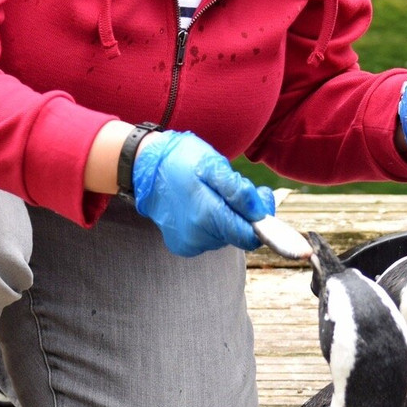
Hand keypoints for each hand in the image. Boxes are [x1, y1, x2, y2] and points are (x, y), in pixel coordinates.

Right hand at [132, 131, 275, 256]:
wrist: (144, 167)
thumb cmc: (181, 160)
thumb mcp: (213, 165)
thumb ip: (239, 191)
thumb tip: (260, 215)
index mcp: (207, 217)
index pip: (250, 237)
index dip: (262, 220)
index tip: (261, 196)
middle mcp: (198, 238)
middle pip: (239, 235)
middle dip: (242, 213)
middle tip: (231, 186)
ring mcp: (188, 244)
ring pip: (225, 236)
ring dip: (227, 217)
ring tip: (211, 194)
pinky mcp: (182, 246)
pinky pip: (209, 238)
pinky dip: (212, 223)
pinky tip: (199, 205)